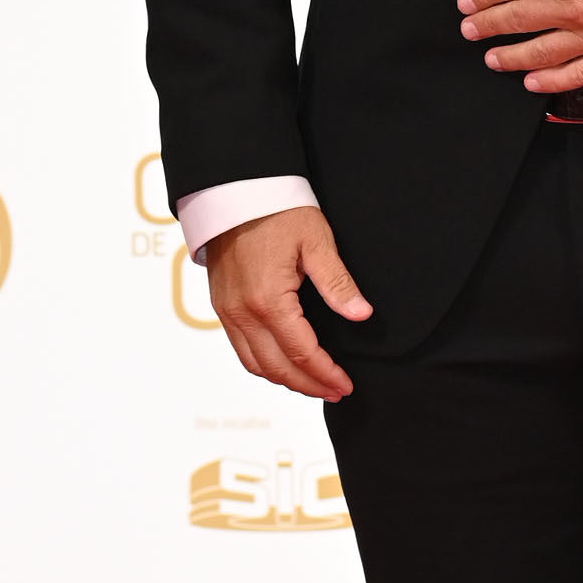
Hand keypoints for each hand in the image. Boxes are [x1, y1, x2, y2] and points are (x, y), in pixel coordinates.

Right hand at [203, 206, 371, 400]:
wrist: (235, 190)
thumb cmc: (278, 210)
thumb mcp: (316, 242)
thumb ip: (338, 283)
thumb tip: (362, 314)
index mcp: (269, 301)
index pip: (302, 353)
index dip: (326, 374)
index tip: (346, 384)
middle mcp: (242, 312)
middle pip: (277, 368)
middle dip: (308, 385)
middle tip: (335, 392)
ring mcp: (227, 311)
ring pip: (254, 364)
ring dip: (284, 380)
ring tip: (313, 384)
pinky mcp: (220, 305)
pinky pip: (240, 348)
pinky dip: (263, 364)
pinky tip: (283, 363)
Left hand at [458, 0, 582, 91]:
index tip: (467, 0)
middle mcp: (572, 7)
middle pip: (517, 18)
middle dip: (487, 24)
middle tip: (468, 30)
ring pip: (539, 51)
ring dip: (509, 56)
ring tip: (490, 58)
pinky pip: (575, 75)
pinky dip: (550, 81)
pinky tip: (532, 82)